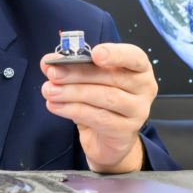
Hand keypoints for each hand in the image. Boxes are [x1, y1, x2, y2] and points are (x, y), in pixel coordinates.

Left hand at [40, 43, 156, 172]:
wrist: (106, 139)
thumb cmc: (100, 101)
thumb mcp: (87, 80)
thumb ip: (70, 67)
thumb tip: (48, 62)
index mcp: (138, 68)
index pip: (134, 57)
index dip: (115, 54)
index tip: (94, 53)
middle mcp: (144, 87)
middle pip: (112, 77)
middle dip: (78, 73)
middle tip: (53, 73)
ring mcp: (138, 110)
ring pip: (105, 97)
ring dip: (72, 92)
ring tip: (49, 90)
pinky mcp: (126, 131)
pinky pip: (98, 118)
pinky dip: (74, 110)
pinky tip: (55, 106)